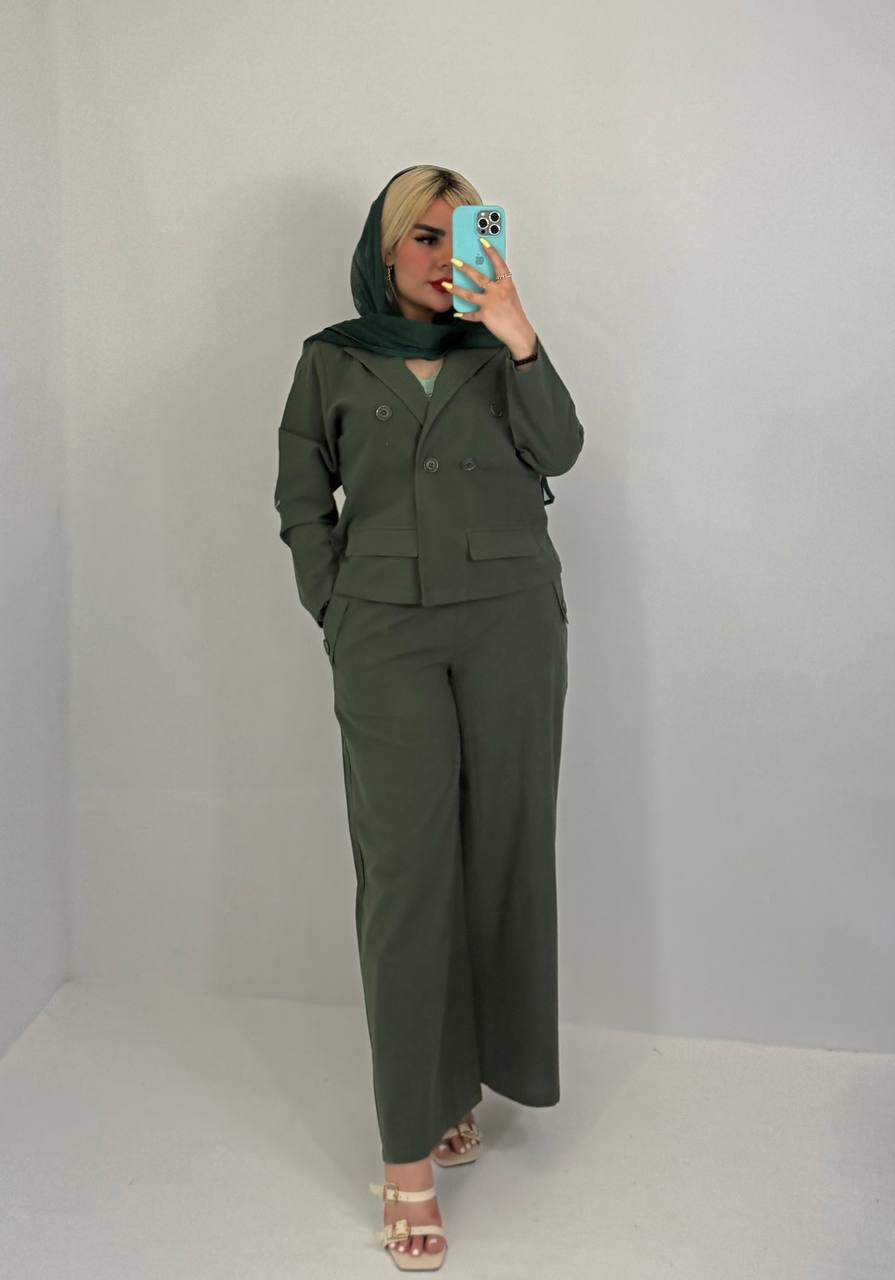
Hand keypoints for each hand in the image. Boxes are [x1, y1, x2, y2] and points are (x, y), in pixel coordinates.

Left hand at [446, 239, 536, 355]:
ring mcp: (491, 303)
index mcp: (506, 284)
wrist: (519, 332)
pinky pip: (471, 314)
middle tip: (455, 261)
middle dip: (465, 268)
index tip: (483, 240)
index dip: (491, 251)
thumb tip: (485, 281)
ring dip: (456, 289)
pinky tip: (457, 313)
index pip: (499, 263)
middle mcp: (498, 291)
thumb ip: (498, 286)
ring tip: (446, 284)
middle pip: (479, 277)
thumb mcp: (509, 295)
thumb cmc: (515, 314)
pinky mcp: (485, 315)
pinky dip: (464, 314)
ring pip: (469, 294)